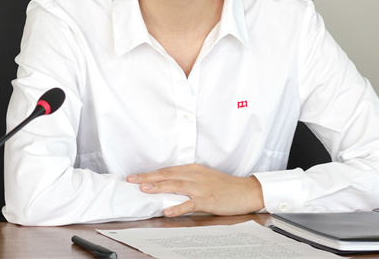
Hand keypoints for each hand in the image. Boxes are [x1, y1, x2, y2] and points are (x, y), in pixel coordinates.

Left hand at [127, 163, 264, 216]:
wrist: (246, 191)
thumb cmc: (225, 186)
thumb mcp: (204, 177)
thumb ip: (187, 179)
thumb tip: (168, 184)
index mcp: (193, 169)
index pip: (167, 170)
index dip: (150, 173)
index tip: (135, 176)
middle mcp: (195, 176)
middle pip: (168, 175)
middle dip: (148, 177)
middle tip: (132, 180)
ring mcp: (202, 188)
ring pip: (176, 186)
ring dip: (159, 187)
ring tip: (144, 189)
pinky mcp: (208, 200)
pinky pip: (191, 203)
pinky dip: (178, 207)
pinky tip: (168, 210)